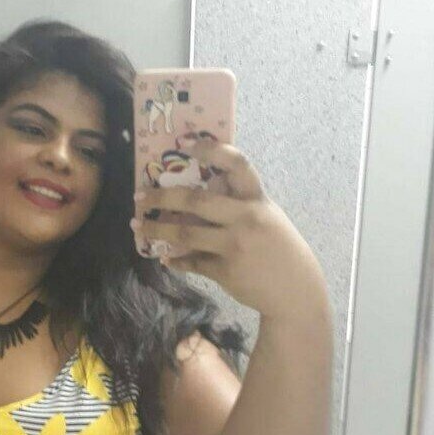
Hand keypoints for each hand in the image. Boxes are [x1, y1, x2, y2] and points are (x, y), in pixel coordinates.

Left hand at [131, 134, 328, 320]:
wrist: (296, 292)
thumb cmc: (278, 249)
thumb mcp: (267, 218)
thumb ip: (238, 204)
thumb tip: (197, 194)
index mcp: (257, 200)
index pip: (236, 164)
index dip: (210, 149)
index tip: (184, 143)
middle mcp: (245, 219)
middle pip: (195, 201)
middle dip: (161, 197)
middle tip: (139, 196)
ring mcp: (234, 246)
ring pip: (184, 234)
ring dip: (156, 230)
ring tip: (137, 227)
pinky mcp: (225, 272)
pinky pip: (192, 262)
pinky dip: (175, 260)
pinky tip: (165, 258)